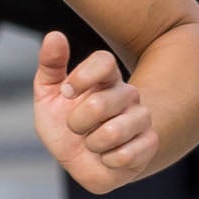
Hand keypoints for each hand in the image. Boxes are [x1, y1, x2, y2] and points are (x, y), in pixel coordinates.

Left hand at [33, 28, 159, 192]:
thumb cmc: (66, 125)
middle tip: (76, 128)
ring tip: (93, 144)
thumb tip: (55, 35)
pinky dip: (107, 160)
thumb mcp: (48, 96)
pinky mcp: (150, 144)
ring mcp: (141, 118)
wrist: (81, 163)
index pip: (104, 61)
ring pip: (114, 131)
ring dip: (93, 143)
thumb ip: (50, 66)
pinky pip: (125, 155)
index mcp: (106, 78)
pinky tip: (108, 157)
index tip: (66, 93)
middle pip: (102, 102)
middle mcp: (128, 93)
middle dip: (77, 122)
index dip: (82, 77)